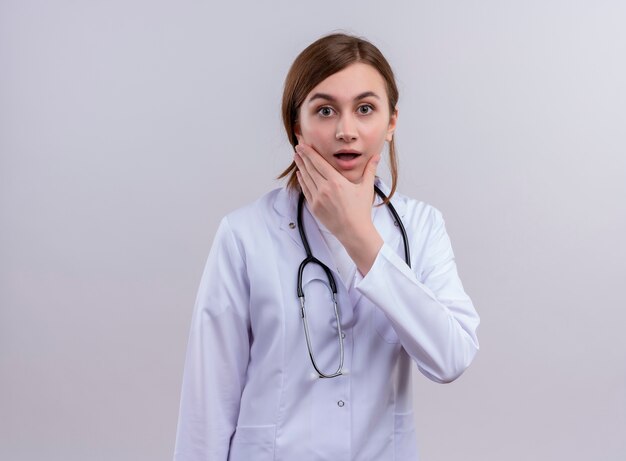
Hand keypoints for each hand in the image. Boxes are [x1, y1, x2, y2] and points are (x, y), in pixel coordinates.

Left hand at [293, 143, 383, 274]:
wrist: (354, 231)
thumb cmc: (361, 210)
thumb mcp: (366, 188)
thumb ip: (370, 170)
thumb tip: (377, 156)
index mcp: (336, 182)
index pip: (319, 163)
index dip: (309, 153)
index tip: (303, 145)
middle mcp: (324, 189)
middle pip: (310, 169)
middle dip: (303, 157)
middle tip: (297, 148)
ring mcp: (318, 198)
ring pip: (306, 179)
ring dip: (300, 167)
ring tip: (296, 158)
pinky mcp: (314, 207)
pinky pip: (305, 190)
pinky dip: (302, 181)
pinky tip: (300, 175)